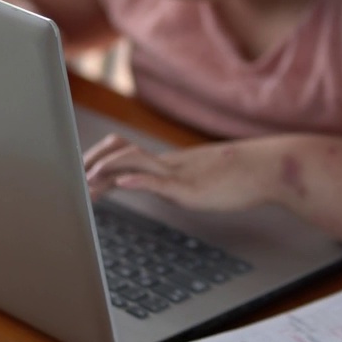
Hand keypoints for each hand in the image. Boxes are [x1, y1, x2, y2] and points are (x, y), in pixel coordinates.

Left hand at [82, 135, 271, 211]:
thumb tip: (174, 187)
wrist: (268, 168)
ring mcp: (178, 173)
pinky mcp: (190, 187)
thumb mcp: (206, 178)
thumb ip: (185, 182)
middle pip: (122, 153)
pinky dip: (137, 181)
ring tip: (85, 183)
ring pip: (135, 162)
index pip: (127, 154)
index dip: (102, 160)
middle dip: (93, 164)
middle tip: (72, 179)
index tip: (82, 172)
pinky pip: (159, 181)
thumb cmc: (242, 177)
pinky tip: (121, 186)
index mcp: (170, 163)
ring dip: (106, 171)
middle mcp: (169, 164)